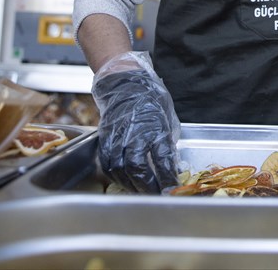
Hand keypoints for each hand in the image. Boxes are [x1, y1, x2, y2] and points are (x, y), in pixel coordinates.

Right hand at [92, 52, 181, 192]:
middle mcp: (134, 132)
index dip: (167, 177)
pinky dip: (115, 175)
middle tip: (155, 195)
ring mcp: (117, 135)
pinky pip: (107, 161)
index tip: (172, 190)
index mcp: (155, 126)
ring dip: (130, 184)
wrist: (126, 82)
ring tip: (140, 191)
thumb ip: (166, 142)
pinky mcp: (105, 137)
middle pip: (137, 167)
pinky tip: (123, 180)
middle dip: (147, 186)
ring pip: (120, 168)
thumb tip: (170, 165)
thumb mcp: (167, 119)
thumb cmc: (150, 99)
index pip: (163, 158)